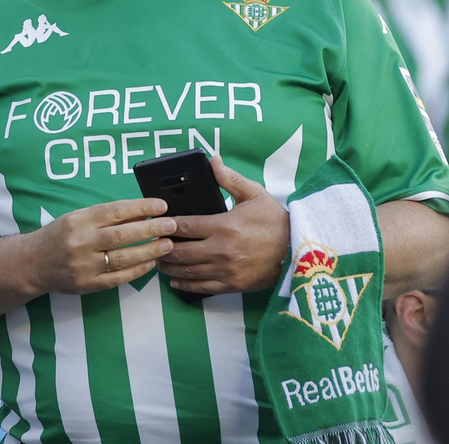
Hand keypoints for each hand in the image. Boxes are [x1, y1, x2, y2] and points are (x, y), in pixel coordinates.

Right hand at [24, 198, 175, 295]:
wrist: (33, 264)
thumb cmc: (59, 236)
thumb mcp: (77, 218)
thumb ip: (105, 216)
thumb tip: (140, 212)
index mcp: (79, 220)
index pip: (115, 211)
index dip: (141, 207)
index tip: (161, 205)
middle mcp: (81, 242)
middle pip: (122, 235)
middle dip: (151, 229)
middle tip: (172, 225)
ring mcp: (85, 266)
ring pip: (123, 258)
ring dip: (149, 251)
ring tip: (168, 245)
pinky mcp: (88, 284)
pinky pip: (118, 278)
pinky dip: (137, 270)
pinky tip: (151, 263)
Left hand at [158, 156, 289, 295]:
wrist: (297, 251)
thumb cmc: (275, 221)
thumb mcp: (254, 194)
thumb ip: (230, 179)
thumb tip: (213, 161)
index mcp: (224, 226)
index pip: (185, 226)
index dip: (166, 225)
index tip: (155, 223)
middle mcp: (221, 250)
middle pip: (179, 251)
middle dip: (161, 247)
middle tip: (151, 243)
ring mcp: (225, 270)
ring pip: (186, 271)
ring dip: (168, 267)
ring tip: (158, 260)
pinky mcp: (231, 285)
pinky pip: (201, 287)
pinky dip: (184, 284)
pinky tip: (175, 280)